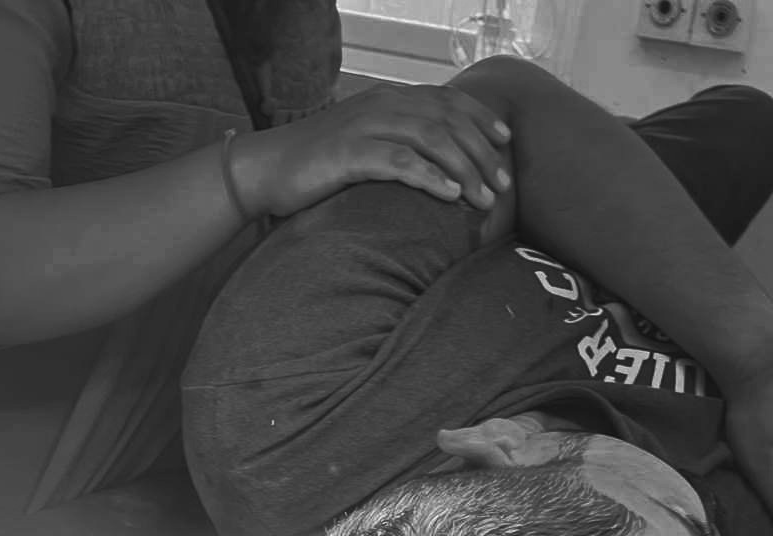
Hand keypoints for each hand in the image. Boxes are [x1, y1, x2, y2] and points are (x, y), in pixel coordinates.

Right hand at [243, 83, 512, 216]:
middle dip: (481, 151)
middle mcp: (381, 105)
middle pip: (446, 119)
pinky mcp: (349, 154)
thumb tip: (435, 170)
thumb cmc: (318, 167)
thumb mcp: (364, 147)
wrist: (266, 170)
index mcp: (387, 100)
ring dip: (464, 168)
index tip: (506, 142)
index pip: (445, 100)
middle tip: (503, 184)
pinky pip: (399, 161)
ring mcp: (365, 127)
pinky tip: (450, 196)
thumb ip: (397, 147)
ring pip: (430, 138)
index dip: (480, 118)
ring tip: (484, 198)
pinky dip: (430, 177)